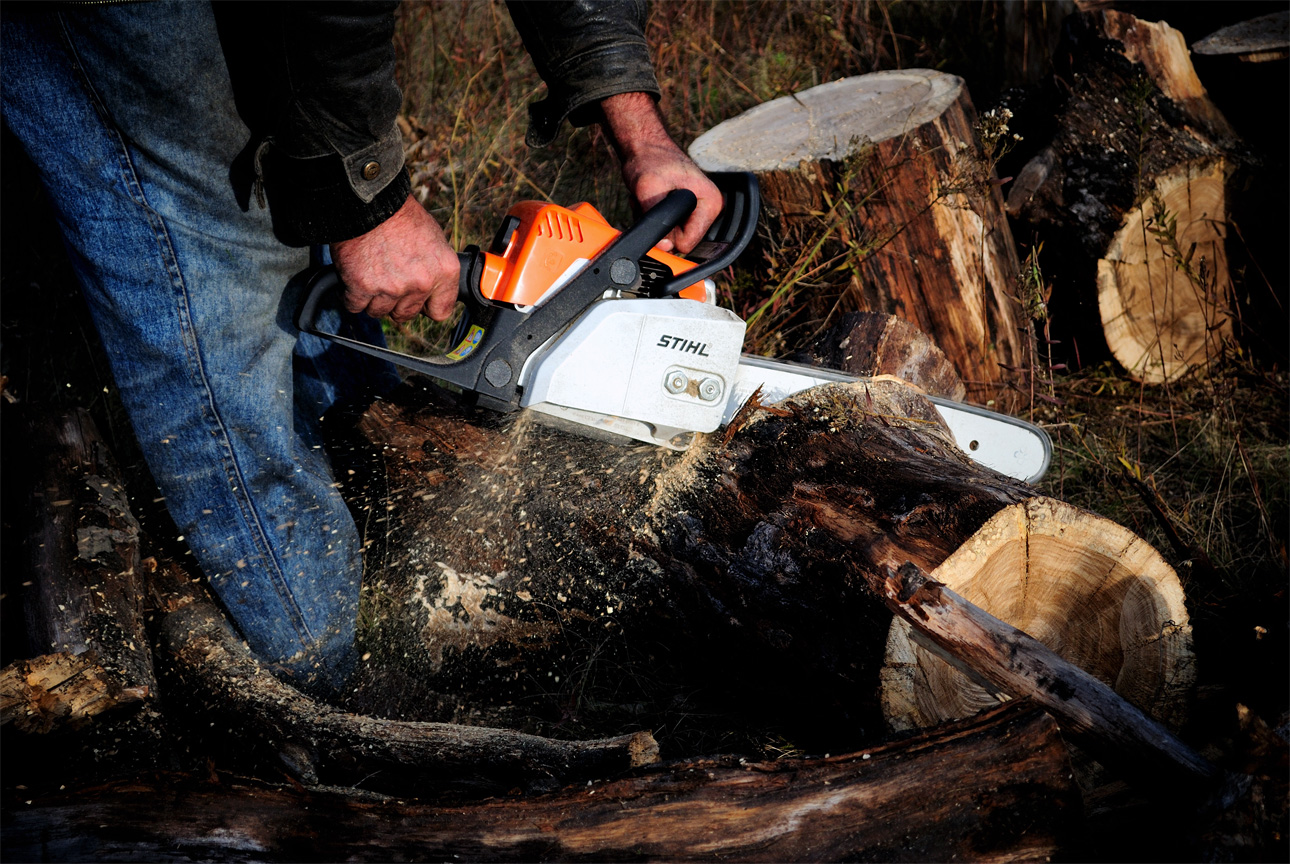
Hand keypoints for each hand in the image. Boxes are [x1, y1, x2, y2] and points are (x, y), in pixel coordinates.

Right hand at [330, 195, 459, 322]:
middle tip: (388, 281)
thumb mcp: (434, 239)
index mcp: (444, 272)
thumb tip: (432, 288)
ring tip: (371, 274)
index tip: (418, 301)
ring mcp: (391, 288)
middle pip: (406, 314)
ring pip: (379, 312)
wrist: (369, 201)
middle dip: (396, 302)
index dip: (426, 306)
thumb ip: (434, 269)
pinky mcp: (362, 287)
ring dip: (373, 298)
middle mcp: (421, 283)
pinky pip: (354, 306)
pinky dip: (351, 295)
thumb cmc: (401, 215)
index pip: (441, 311)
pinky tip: (354, 279)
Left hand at [599, 92, 722, 253]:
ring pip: (671, 236)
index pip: (688, 243)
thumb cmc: (649, 159)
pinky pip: (668, 229)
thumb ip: (655, 219)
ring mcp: (699, 211)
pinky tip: (651, 201)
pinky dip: (654, 218)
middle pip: (680, 241)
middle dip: (660, 226)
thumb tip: (662, 246)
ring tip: (650, 199)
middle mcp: (709, 209)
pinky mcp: (688, 212)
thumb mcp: (648, 189)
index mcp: (710, 203)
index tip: (655, 215)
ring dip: (655, 221)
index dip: (667, 235)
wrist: (644, 146)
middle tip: (651, 203)